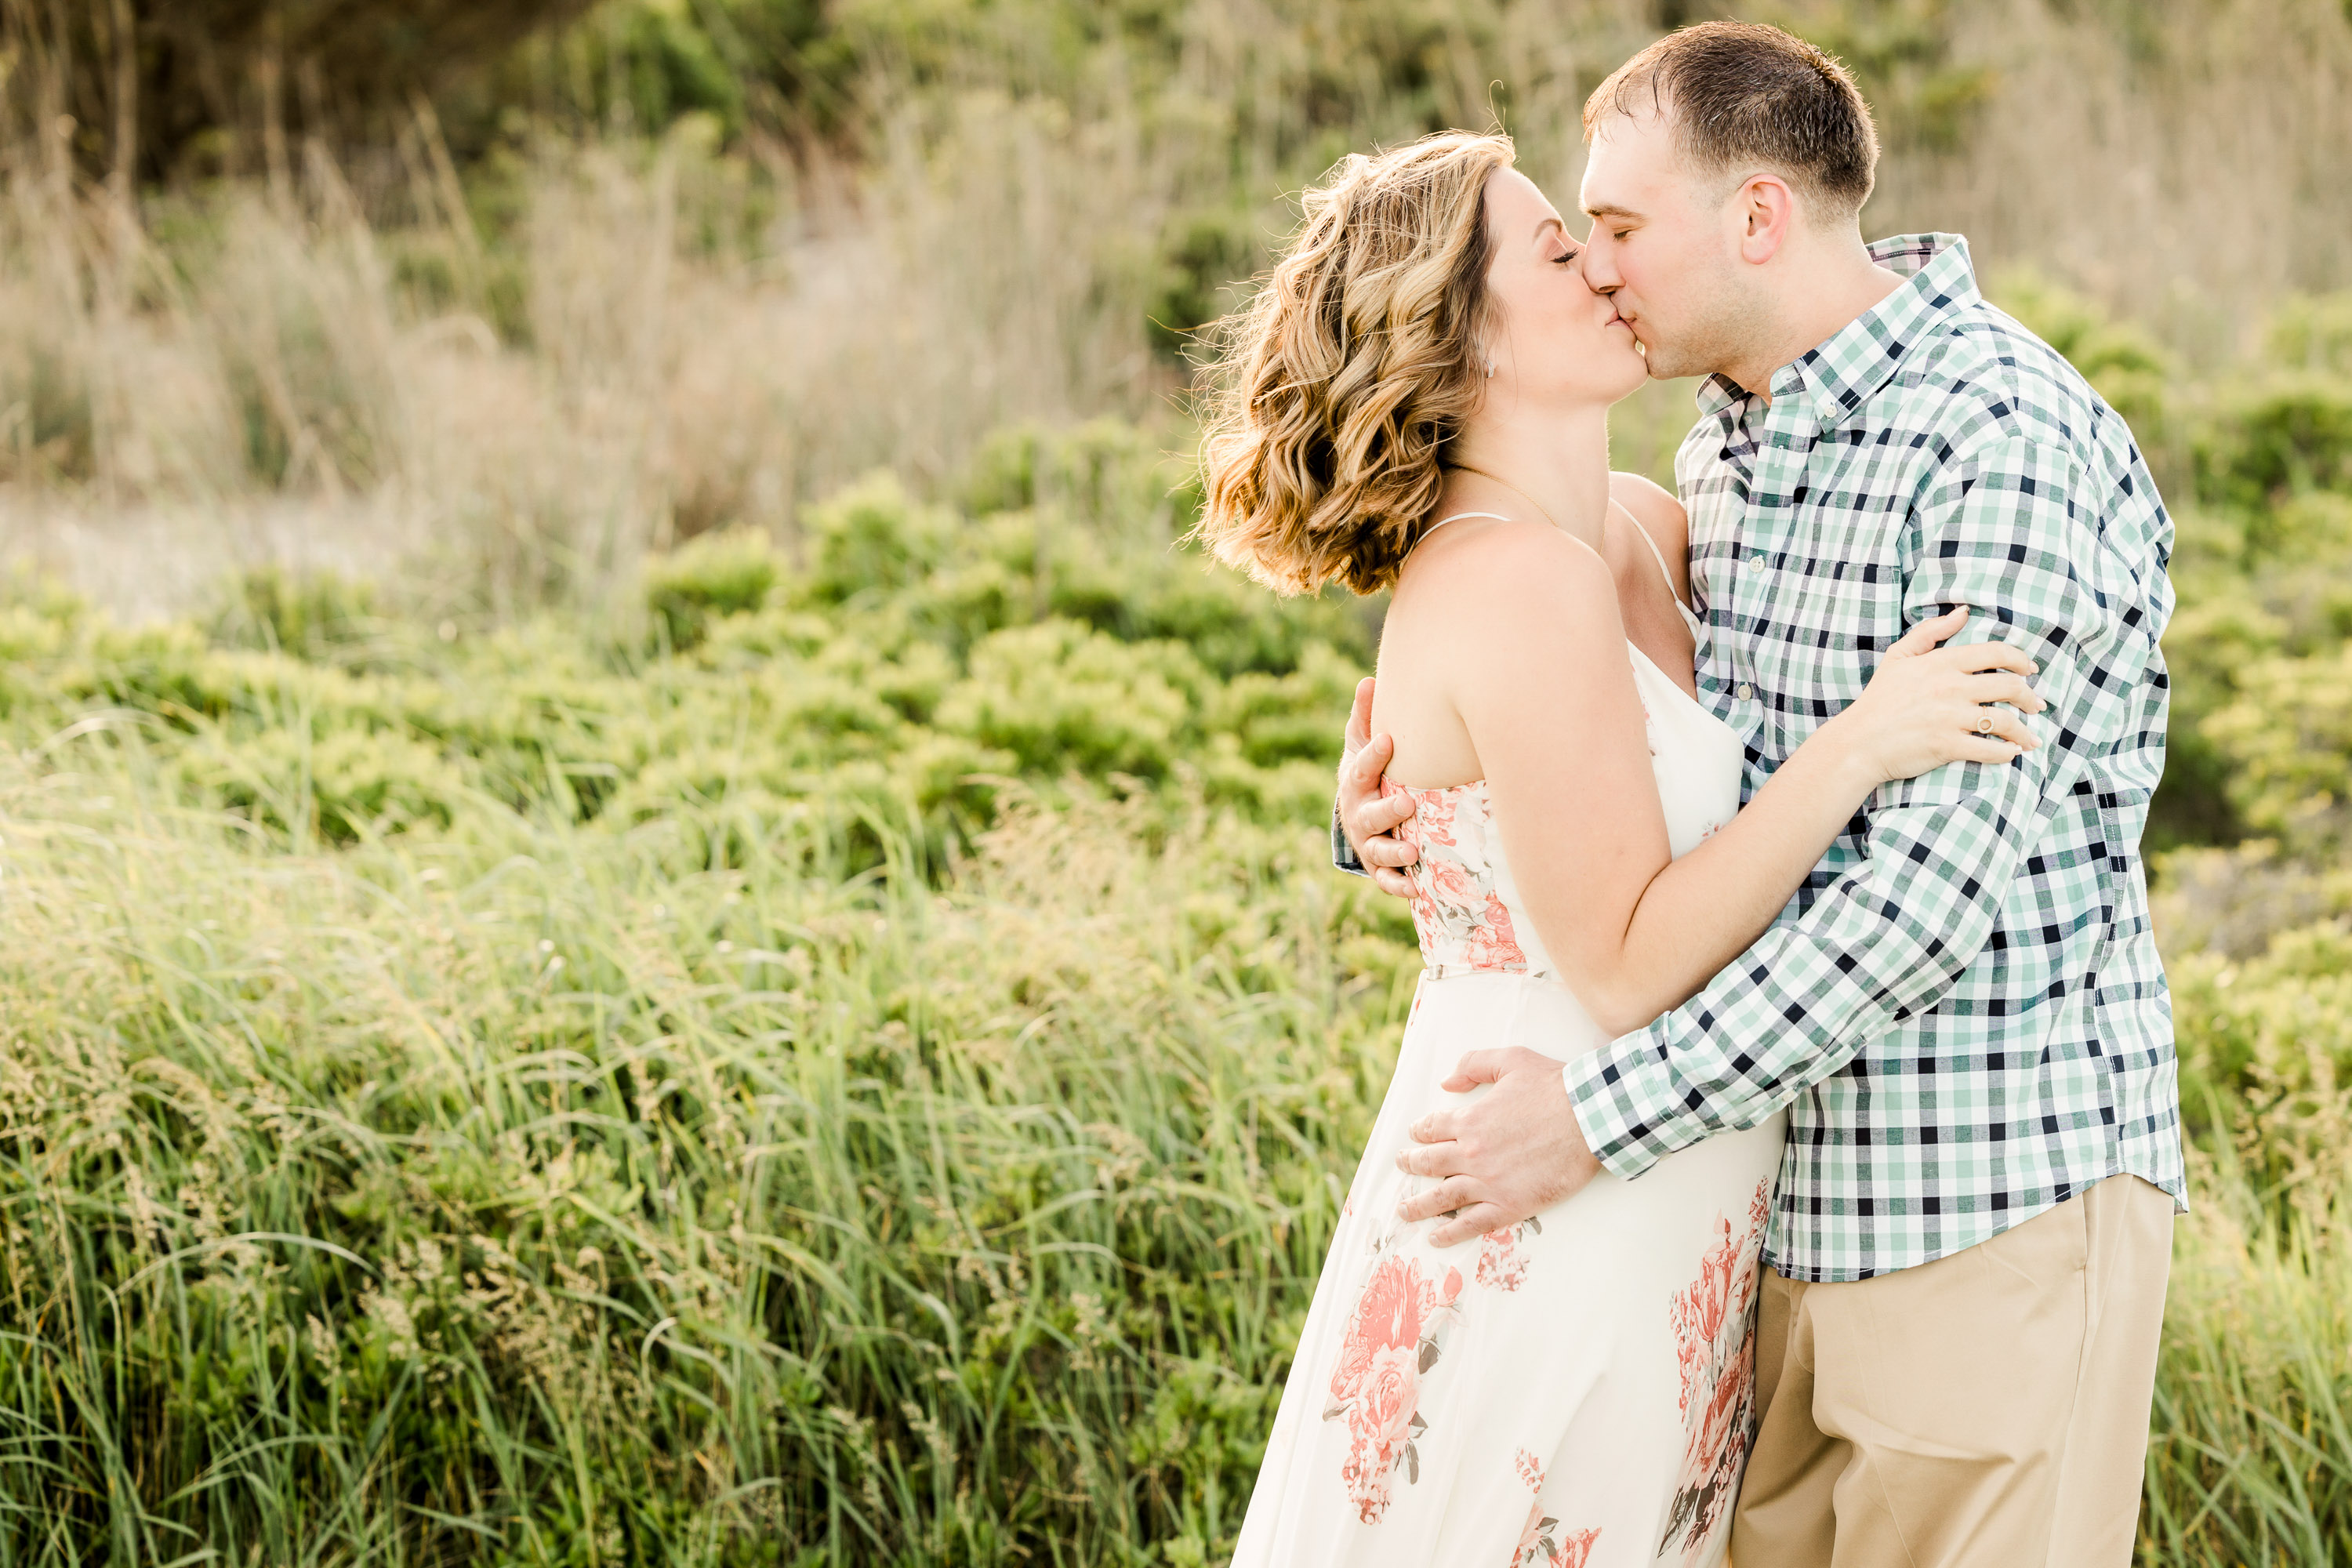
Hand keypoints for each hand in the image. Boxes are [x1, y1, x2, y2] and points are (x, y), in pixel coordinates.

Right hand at [1339, 676, 1417, 898]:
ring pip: (1378, 851)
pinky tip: (1420, 887)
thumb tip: (1369, 679)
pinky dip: (1401, 886)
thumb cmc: (1368, 771)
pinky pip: (1388, 881)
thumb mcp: (1361, 743)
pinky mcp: (1379, 868)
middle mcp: (1359, 815)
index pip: (1361, 768)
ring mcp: (1369, 843)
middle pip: (1370, 815)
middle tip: (1408, 805)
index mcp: (1356, 782)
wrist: (1358, 813)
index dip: (1372, 755)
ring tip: (1413, 852)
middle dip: (1388, 811)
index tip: (1388, 740)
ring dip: (1395, 853)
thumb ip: (1365, 716)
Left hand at [1394, 1047, 1601, 1245]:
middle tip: (1402, 1166)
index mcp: (1469, 1120)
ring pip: (1442, 1198)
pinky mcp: (1509, 1205)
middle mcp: (1471, 1154)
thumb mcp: (1511, 1059)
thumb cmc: (1555, 1087)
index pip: (1432, 1129)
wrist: (1590, 1119)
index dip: (1420, 1132)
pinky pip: (1471, 1223)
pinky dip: (1450, 1232)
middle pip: (1430, 1164)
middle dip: (1411, 1164)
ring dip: (1419, 1206)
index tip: (1415, 1137)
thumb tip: (1446, 1083)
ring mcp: (1488, 1182)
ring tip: (1404, 1211)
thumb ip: (1473, 1065)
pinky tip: (1436, 1237)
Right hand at [1827, 606, 2044, 784]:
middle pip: (2009, 687)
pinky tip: (2011, 754)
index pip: (1996, 654)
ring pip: (2005, 720)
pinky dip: (2006, 753)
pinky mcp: (1946, 745)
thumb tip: (1963, 611)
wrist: (1857, 743)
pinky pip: (1990, 749)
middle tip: (2037, 705)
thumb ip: (1931, 631)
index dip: (2021, 661)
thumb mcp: (1898, 656)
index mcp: (1941, 662)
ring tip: (2030, 739)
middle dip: (2031, 698)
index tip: (2031, 671)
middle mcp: (1950, 687)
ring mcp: (1949, 717)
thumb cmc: (1878, 700)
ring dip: (2024, 731)